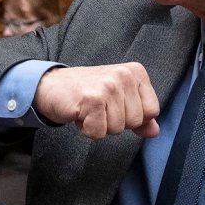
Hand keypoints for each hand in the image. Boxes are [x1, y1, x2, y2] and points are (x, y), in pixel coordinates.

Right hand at [32, 63, 159, 138]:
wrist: (51, 85)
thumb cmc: (86, 92)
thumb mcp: (118, 98)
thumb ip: (140, 114)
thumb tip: (154, 131)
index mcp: (135, 72)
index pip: (152, 111)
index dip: (133, 116)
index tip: (115, 106)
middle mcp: (124, 75)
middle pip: (135, 122)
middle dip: (115, 122)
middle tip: (99, 107)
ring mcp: (108, 86)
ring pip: (117, 129)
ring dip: (100, 125)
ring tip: (89, 109)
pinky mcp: (92, 99)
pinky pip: (98, 132)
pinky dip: (87, 129)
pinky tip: (80, 113)